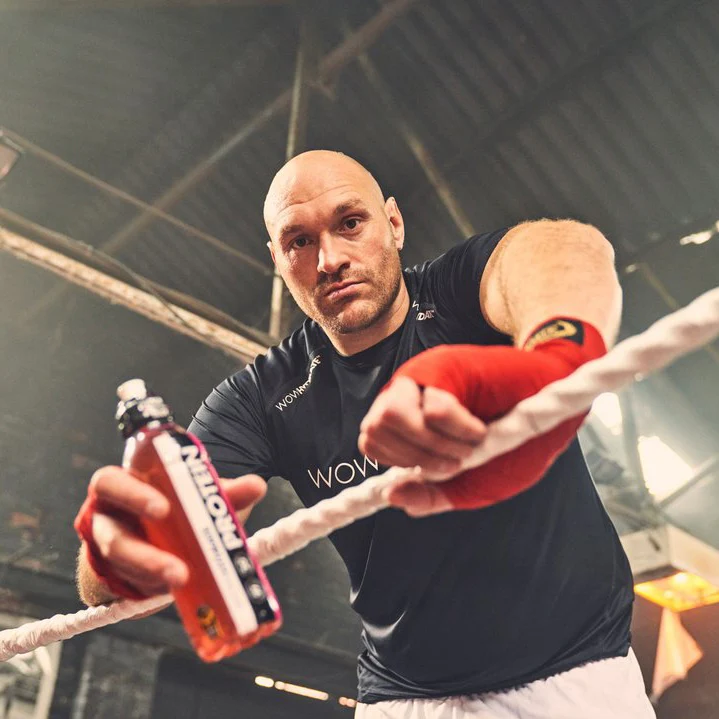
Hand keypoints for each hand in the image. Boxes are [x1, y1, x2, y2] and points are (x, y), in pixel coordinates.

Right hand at [76, 467, 265, 598]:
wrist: (156, 531)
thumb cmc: (176, 502)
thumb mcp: (196, 493)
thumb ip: (224, 490)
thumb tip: (257, 486)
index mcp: (122, 486)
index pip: (109, 483)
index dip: (132, 495)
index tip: (163, 508)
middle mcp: (109, 519)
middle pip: (110, 538)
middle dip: (143, 556)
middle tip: (178, 568)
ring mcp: (111, 552)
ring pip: (122, 570)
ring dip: (154, 578)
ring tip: (183, 581)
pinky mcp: (120, 578)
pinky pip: (133, 587)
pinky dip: (157, 588)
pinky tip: (180, 589)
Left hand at [371, 318, 605, 516]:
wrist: (557, 407)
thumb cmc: (516, 444)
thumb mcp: (472, 483)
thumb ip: (433, 494)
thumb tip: (392, 496)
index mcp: (407, 420)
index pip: (372, 442)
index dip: (398, 464)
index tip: (437, 472)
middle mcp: (408, 396)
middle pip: (373, 430)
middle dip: (415, 459)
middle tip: (455, 463)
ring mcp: (426, 378)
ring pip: (391, 416)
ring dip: (432, 445)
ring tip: (466, 448)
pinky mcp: (450, 365)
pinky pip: (433, 407)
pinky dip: (458, 429)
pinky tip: (479, 431)